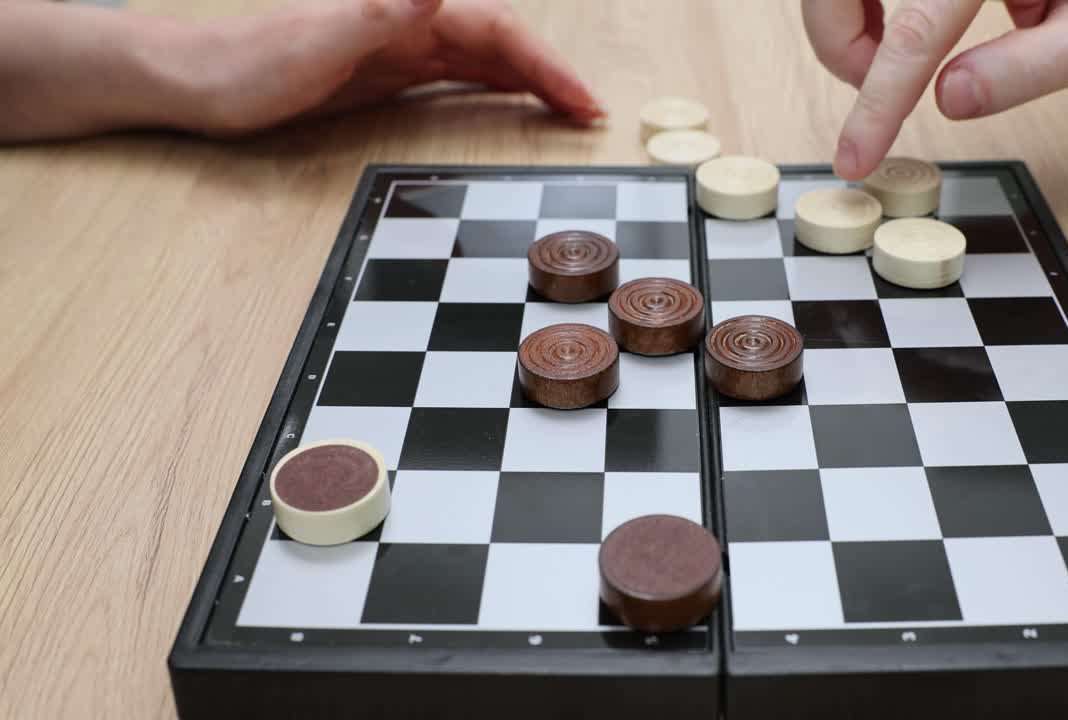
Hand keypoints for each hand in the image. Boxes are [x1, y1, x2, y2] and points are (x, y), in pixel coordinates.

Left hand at [194, 0, 603, 134]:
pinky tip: (510, 97)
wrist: (199, 82)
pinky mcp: (386, 70)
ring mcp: (400, 46)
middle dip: (551, 72)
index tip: (580, 100)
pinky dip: (493, 84)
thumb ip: (381, 11)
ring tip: (569, 107)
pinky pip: (457, 73)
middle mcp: (409, 21)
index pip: (495, 29)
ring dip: (529, 78)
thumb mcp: (316, 41)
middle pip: (501, 39)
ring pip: (484, 55)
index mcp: (404, 11)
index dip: (544, 63)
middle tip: (592, 111)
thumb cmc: (249, 66)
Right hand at [802, 0, 1067, 179]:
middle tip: (875, 84)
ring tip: (893, 52)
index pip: (917, 30)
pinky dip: (851, 5)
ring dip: (842, 25)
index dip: (878, 102)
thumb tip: (951, 99)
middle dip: (842, 50)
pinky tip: (892, 20)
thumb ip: (1036, 66)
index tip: (854, 158)